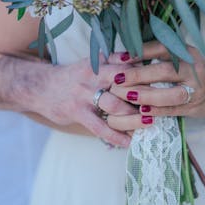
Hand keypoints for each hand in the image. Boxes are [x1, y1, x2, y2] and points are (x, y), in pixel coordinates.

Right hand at [29, 54, 154, 147]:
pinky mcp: (76, 112)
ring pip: (114, 105)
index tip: (165, 80)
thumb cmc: (73, 77)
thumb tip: (141, 61)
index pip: (129, 64)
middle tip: (163, 104)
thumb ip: (114, 62)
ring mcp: (84, 94)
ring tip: (149, 124)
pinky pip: (100, 127)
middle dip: (144, 94)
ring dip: (134, 116)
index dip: (147, 73)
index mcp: (100, 62)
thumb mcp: (92, 63)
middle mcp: (94, 75)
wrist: (39, 87)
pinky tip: (128, 143)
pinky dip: (116, 136)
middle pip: (125, 83)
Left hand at [110, 41, 204, 117]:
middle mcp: (193, 69)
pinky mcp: (194, 106)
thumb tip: (121, 57)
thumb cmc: (191, 72)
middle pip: (165, 71)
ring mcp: (196, 89)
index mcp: (185, 52)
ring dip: (147, 95)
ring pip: (171, 94)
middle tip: (117, 79)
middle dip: (139, 75)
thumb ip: (155, 56)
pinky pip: (174, 109)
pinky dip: (157, 111)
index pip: (161, 48)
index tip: (120, 58)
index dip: (140, 52)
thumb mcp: (179, 57)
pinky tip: (142, 111)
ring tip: (127, 96)